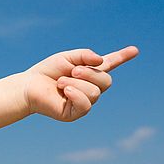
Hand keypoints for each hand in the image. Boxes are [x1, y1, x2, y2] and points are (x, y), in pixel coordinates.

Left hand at [21, 45, 138, 121]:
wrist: (28, 87)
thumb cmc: (46, 72)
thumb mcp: (67, 57)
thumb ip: (85, 56)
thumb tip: (102, 61)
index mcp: (89, 72)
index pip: (109, 64)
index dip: (122, 57)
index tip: (135, 49)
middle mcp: (89, 87)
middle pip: (106, 81)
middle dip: (90, 73)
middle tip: (71, 70)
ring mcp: (84, 101)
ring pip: (96, 92)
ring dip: (77, 83)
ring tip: (61, 82)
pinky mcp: (75, 113)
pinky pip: (86, 104)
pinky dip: (76, 94)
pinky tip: (65, 91)